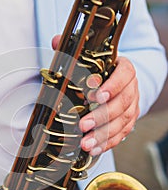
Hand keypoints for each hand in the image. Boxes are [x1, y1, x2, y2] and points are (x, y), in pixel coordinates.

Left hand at [51, 35, 139, 155]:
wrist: (116, 82)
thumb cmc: (100, 70)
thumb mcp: (89, 58)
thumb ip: (73, 50)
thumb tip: (57, 40)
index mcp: (124, 69)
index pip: (124, 76)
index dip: (111, 86)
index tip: (95, 95)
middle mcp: (131, 89)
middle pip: (122, 103)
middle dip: (101, 116)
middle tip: (83, 124)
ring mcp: (132, 107)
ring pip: (122, 122)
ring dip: (103, 134)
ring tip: (86, 143)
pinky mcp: (128, 122)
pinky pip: (121, 134)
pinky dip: (107, 143)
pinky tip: (94, 149)